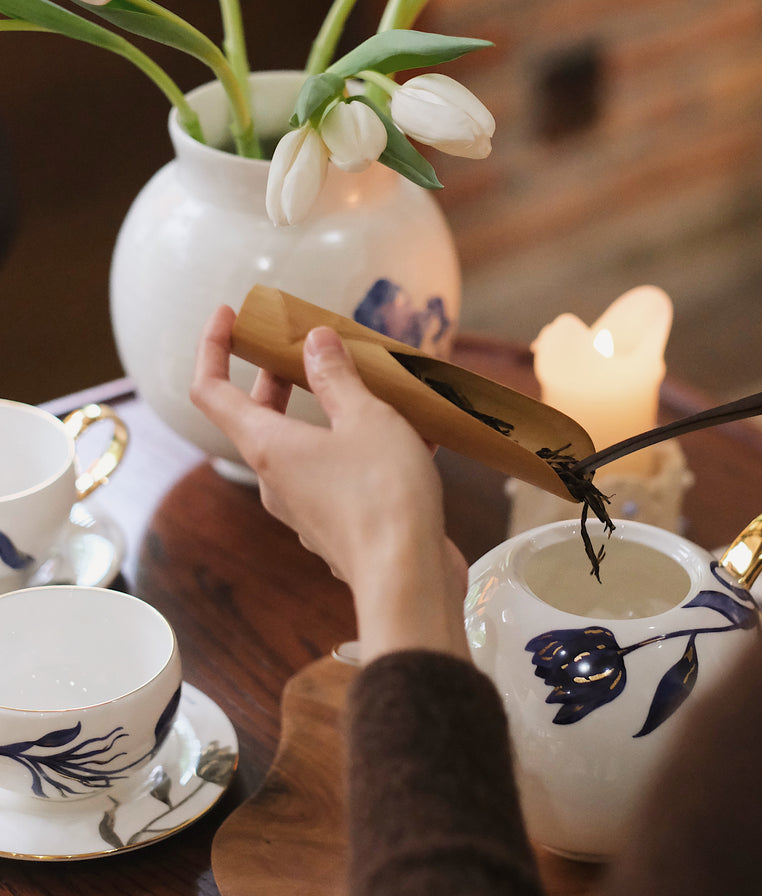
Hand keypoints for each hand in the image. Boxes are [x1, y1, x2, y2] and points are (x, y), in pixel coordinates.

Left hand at [191, 305, 468, 662]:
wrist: (408, 579)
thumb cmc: (382, 494)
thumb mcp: (365, 418)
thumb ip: (338, 377)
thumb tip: (314, 343)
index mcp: (267, 446)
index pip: (212, 390)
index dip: (213, 348)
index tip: (228, 316)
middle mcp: (277, 479)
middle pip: (261, 416)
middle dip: (281, 376)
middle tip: (310, 347)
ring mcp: (307, 507)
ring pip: (308, 445)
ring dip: (332, 411)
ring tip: (375, 384)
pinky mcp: (340, 526)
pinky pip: (342, 473)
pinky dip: (364, 446)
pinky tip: (415, 433)